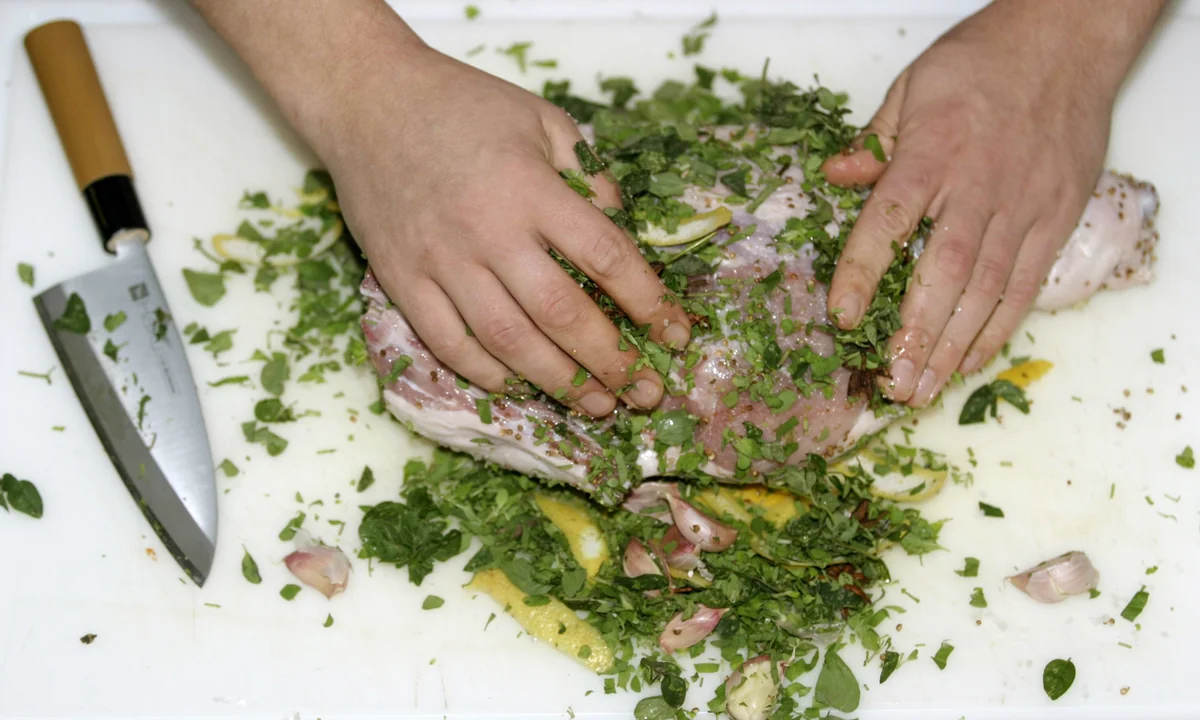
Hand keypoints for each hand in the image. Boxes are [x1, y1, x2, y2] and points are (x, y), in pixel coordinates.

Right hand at [193, 0, 689, 416]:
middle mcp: (488, 231)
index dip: (648, 302)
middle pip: (561, 313)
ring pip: (507, 339)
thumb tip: (622, 232)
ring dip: (558, 382)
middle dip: (611, 361)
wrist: (367, 99)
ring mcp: (440, 260)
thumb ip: (587, 174)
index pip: (604, 256)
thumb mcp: (541, 119)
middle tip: (645, 393)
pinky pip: (448, 342)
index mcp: (530, 187)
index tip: (676, 334)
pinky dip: (487, 373)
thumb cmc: (462, 105)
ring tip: (597, 406)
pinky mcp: (400, 278)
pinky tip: (521, 388)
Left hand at [821, 0, 1163, 407]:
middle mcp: (979, 186)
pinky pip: (1026, 284)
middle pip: (944, 271)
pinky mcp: (1057, 218)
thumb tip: (834, 178)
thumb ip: (875, 144)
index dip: (864, 272)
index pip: (890, 220)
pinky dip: (999, 327)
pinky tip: (971, 362)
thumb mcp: (913, 87)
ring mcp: (1024, 206)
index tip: (843, 317)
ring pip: (986, 289)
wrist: (1067, 42)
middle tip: (890, 384)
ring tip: (922, 390)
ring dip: (952, 346)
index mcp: (933, 153)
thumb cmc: (983, 63)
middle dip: (916, 334)